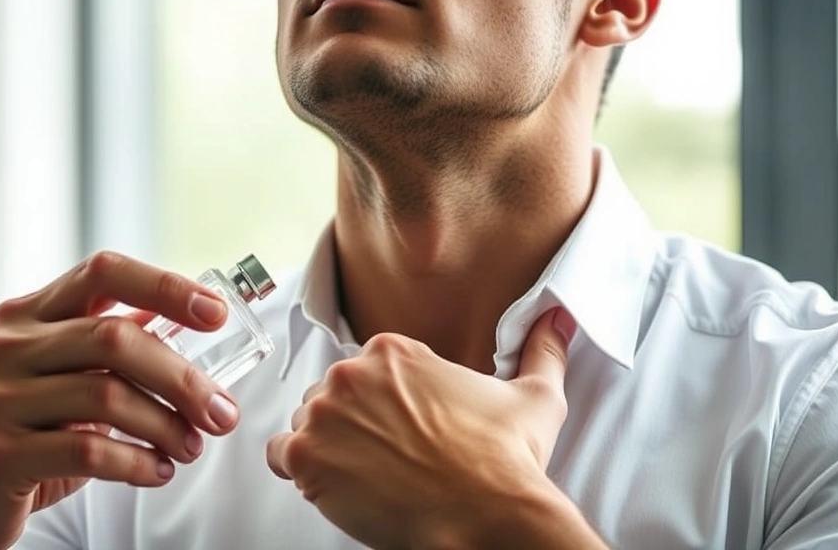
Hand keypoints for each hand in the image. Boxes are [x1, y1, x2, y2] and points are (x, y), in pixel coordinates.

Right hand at [0, 252, 241, 549]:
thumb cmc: (24, 427)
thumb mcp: (58, 371)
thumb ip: (107, 342)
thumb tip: (183, 317)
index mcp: (28, 314)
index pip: (103, 273)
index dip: (165, 286)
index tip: (216, 312)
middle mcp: (7, 347)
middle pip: (115, 339)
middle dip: (182, 378)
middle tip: (221, 412)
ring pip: (108, 397)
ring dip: (167, 426)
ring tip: (190, 446)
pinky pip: (89, 452)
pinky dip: (136, 463)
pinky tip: (155, 471)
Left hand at [267, 308, 604, 549]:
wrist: (486, 514)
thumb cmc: (504, 461)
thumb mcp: (534, 396)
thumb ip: (541, 350)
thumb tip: (556, 322)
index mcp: (393, 352)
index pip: (363, 373)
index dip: (381, 405)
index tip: (403, 428)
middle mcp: (351, 374)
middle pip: (331, 397)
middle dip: (353, 424)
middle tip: (387, 455)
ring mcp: (324, 414)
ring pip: (307, 425)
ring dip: (328, 447)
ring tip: (368, 473)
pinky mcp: (306, 456)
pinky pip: (281, 456)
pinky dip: (301, 470)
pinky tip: (338, 483)